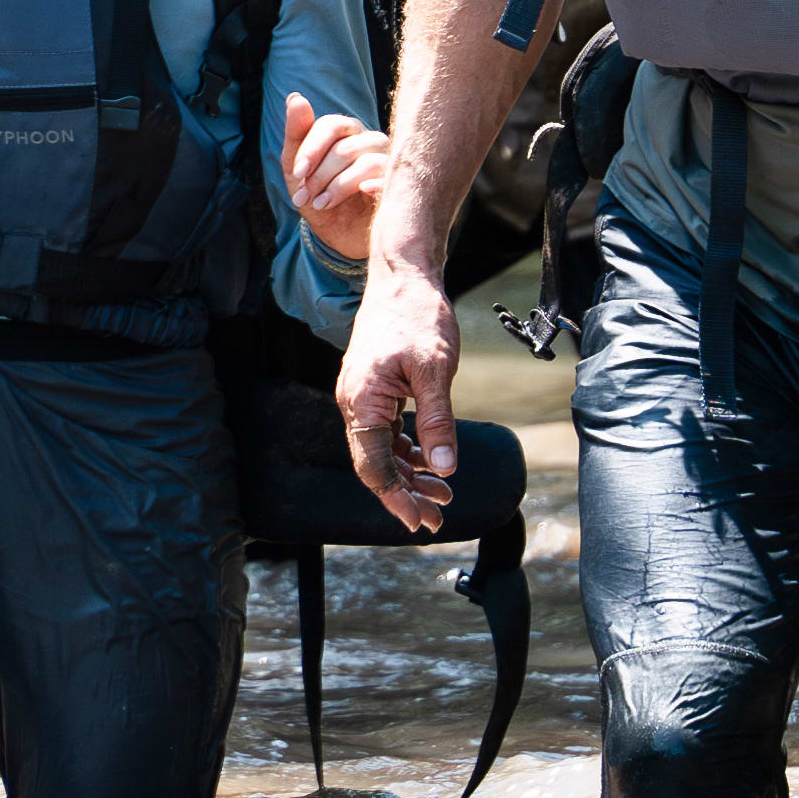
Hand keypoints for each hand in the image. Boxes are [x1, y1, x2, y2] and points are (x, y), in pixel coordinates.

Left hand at [280, 91, 393, 263]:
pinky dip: (375, 185)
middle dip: (319, 175)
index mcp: (346, 131)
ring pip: (366, 163)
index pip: (331, 125)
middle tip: (304, 197)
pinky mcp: (398, 185)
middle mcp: (370, 140)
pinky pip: (391, 178)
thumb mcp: (297, 168)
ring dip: (337, 187)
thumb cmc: (318, 195)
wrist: (338, 234)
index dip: (312, 148)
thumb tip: (295, 96)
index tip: (297, 174)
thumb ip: (296, 132)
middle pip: (345, 148)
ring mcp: (389, 162)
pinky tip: (362, 193)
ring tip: (321, 204)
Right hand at [334, 263, 461, 533]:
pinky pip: (386, 430)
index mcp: (361, 401)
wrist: (404, 275)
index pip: (373, 466)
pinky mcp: (374, 389)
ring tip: (442, 492)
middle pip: (375, 464)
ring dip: (409, 473)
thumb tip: (444, 469)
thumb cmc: (418, 315)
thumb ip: (437, 422)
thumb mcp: (435, 370)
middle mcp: (354, 402)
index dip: (396, 498)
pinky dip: (407, 449)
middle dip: (406, 492)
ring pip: (381, 449)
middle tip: (439, 514)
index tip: (420, 521)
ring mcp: (362, 396)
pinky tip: (429, 461)